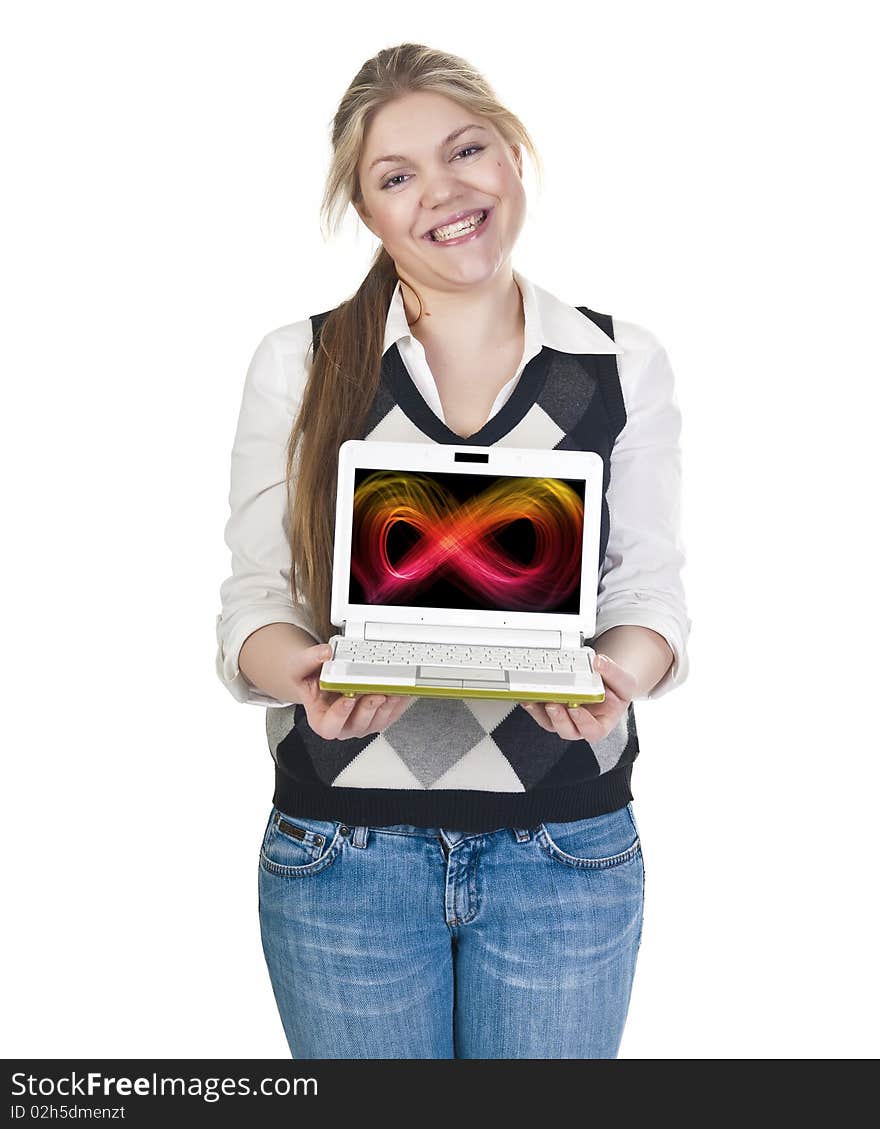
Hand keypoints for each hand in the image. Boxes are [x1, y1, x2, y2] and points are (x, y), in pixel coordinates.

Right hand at [291, 643, 415, 739]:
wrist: (321, 678)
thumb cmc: (310, 678)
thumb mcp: (300, 667)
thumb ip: (309, 659)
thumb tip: (325, 653)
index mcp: (322, 719)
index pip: (329, 726)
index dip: (340, 715)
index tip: (348, 699)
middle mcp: (343, 725)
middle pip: (358, 724)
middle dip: (369, 708)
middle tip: (376, 693)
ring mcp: (363, 722)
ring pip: (378, 721)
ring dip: (388, 706)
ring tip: (393, 690)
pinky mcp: (379, 717)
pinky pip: (392, 714)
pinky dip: (399, 702)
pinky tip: (403, 690)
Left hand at [519, 654, 638, 741]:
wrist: (607, 686)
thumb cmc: (616, 691)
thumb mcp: (624, 682)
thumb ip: (614, 673)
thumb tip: (599, 662)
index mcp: (601, 724)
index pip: (593, 731)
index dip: (583, 723)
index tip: (576, 710)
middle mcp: (581, 725)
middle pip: (567, 730)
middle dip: (558, 718)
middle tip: (552, 704)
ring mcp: (565, 718)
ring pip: (549, 722)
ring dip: (539, 712)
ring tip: (534, 698)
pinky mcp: (552, 710)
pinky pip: (539, 711)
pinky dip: (532, 703)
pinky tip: (527, 694)